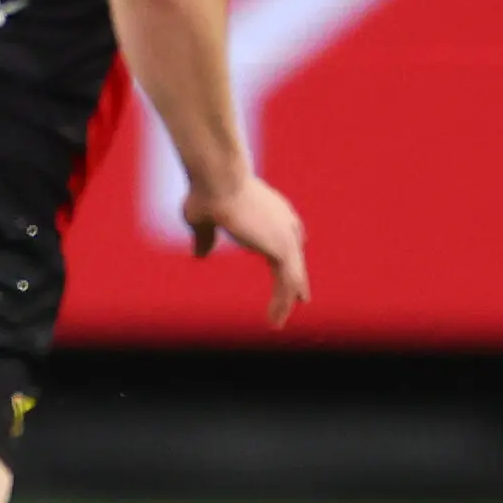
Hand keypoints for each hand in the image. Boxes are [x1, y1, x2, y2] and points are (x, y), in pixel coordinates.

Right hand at [182, 174, 309, 327]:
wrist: (219, 180)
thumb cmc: (207, 193)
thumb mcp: (202, 219)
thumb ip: (205, 238)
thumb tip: (201, 256)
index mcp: (270, 209)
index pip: (286, 236)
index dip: (286, 256)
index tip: (285, 271)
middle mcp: (283, 221)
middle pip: (294, 257)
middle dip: (296, 279)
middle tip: (301, 299)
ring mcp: (286, 236)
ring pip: (292, 275)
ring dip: (286, 300)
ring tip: (277, 322)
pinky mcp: (284, 250)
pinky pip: (288, 284)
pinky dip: (283, 303)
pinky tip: (275, 319)